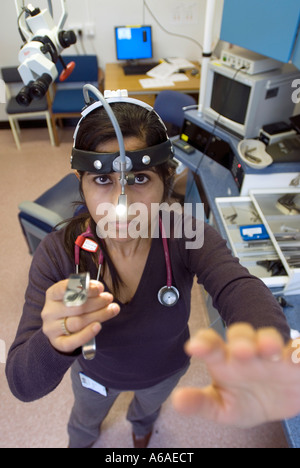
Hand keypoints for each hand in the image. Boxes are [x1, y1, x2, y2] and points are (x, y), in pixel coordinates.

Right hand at [42, 280, 119, 353]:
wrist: (60, 329)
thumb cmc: (72, 307)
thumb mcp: (75, 294)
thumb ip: (86, 289)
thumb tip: (98, 288)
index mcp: (52, 295)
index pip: (64, 289)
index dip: (84, 288)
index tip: (100, 288)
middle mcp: (49, 311)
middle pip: (76, 307)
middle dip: (97, 302)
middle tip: (109, 298)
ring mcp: (52, 328)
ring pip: (78, 322)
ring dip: (98, 315)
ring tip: (113, 309)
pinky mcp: (58, 342)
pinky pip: (72, 341)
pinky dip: (87, 334)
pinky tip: (98, 326)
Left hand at [172, 323, 299, 427]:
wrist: (277, 403)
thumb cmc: (244, 400)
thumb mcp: (222, 408)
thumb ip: (200, 403)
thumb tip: (177, 401)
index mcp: (225, 361)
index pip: (211, 345)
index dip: (204, 343)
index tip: (194, 348)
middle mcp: (247, 351)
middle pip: (241, 335)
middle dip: (241, 340)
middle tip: (240, 351)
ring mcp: (271, 354)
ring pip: (269, 338)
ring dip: (268, 340)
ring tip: (269, 349)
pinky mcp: (294, 361)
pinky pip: (298, 351)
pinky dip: (298, 352)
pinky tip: (297, 356)